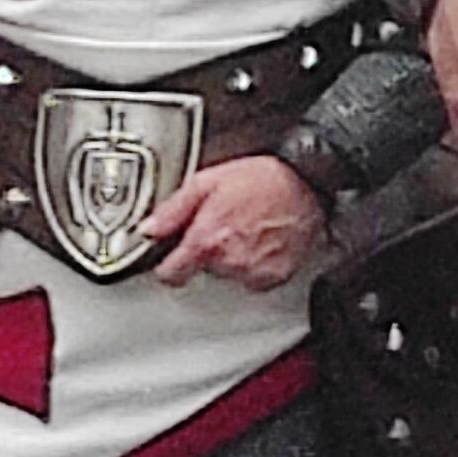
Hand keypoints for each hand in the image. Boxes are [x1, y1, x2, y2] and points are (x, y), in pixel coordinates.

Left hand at [148, 155, 329, 293]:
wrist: (309, 181)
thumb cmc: (263, 178)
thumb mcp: (206, 182)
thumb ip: (172, 210)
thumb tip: (148, 230)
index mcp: (206, 240)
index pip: (170, 275)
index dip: (168, 266)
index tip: (172, 260)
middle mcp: (229, 261)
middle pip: (203, 270)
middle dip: (208, 251)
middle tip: (224, 226)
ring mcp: (255, 270)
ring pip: (230, 273)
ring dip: (234, 258)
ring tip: (248, 230)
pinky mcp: (277, 275)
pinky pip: (256, 278)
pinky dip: (257, 264)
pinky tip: (264, 241)